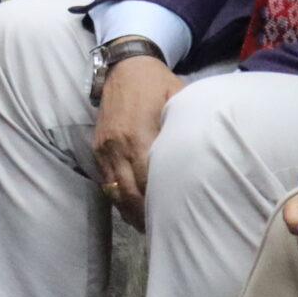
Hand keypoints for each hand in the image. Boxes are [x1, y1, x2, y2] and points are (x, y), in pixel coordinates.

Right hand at [92, 53, 184, 230]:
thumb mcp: (178, 100)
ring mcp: (104, 147)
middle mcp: (117, 146)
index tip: (173, 219)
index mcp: (138, 136)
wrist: (125, 66)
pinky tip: (131, 206)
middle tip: (161, 231)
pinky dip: (118, 195)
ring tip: (146, 226)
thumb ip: (184, 129)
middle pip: (128, 192)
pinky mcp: (97, 146)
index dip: (159, 203)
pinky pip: (105, 179)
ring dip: (129, 209)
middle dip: (143, 214)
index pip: (148, 181)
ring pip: (114, 189)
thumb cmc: (157, 83)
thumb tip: (200, 157)